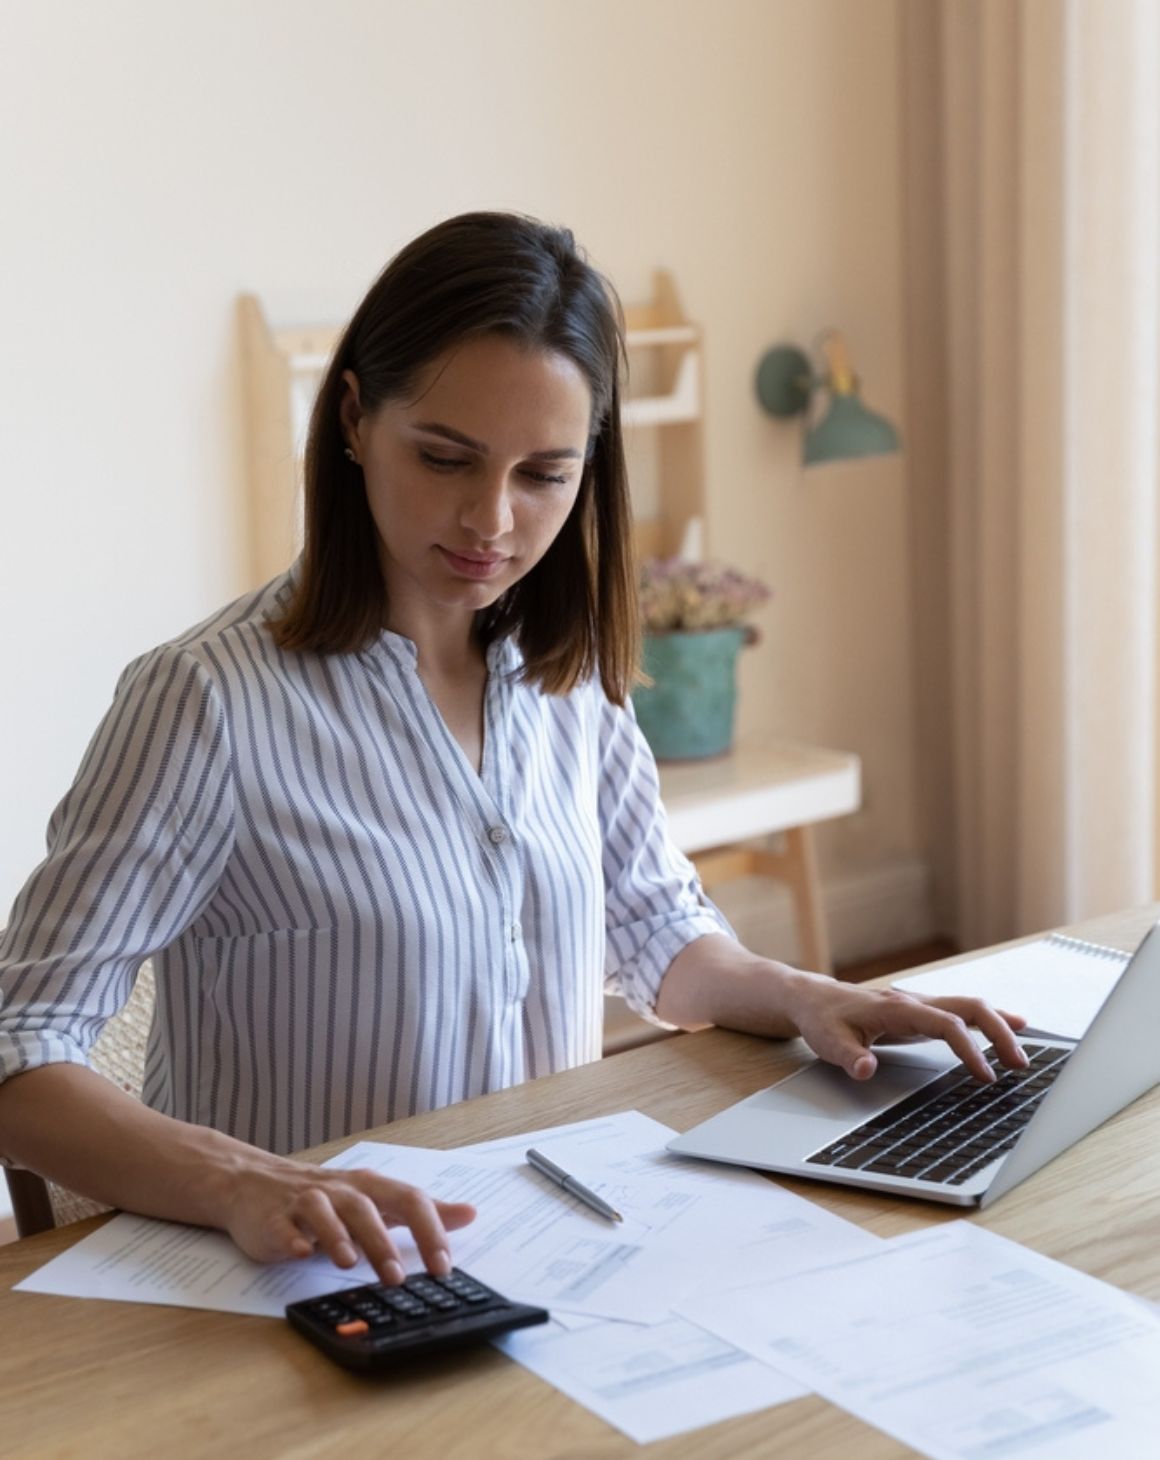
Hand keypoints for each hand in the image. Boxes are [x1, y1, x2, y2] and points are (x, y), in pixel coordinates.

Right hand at [219, 1157, 475, 1284]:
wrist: (256, 1184)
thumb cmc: (326, 1196)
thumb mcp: (377, 1199)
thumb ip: (420, 1210)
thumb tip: (469, 1213)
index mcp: (370, 1187)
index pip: (407, 1200)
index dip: (428, 1230)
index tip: (444, 1265)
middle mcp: (340, 1190)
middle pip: (366, 1208)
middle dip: (382, 1241)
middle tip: (396, 1277)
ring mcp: (306, 1203)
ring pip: (324, 1213)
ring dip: (337, 1237)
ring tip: (349, 1263)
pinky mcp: (274, 1219)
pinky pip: (283, 1227)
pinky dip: (292, 1238)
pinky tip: (300, 1252)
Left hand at [784, 976, 1028, 1082]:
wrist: (812, 999)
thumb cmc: (822, 1019)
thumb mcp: (827, 1041)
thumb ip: (848, 1057)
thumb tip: (866, 1070)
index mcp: (897, 1008)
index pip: (946, 1025)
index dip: (969, 1050)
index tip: (985, 1076)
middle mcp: (914, 1001)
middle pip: (969, 1008)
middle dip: (999, 1033)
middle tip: (1020, 1065)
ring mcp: (920, 1005)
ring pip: (969, 1007)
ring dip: (999, 1026)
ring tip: (1023, 1053)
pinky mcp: (920, 1013)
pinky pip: (961, 1012)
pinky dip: (988, 1021)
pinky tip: (1009, 1029)